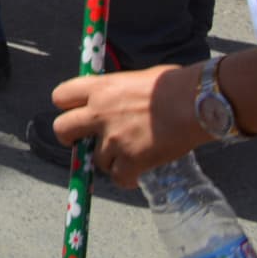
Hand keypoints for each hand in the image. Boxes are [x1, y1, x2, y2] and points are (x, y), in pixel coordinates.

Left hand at [52, 64, 201, 186]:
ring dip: (109, 160)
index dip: (66, 107)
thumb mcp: (137, 78)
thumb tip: (119, 97)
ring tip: (127, 156)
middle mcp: (99, 113)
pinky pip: (119, 178)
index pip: (61, 96)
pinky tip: (137, 174)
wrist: (196, 103)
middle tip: (83, 142)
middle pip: (62, 129)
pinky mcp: (132, 160)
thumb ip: (119, 90)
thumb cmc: (174, 85)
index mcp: (100, 88)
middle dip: (70, 138)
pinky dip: (127, 179)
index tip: (77, 113)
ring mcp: (113, 138)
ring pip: (96, 159)